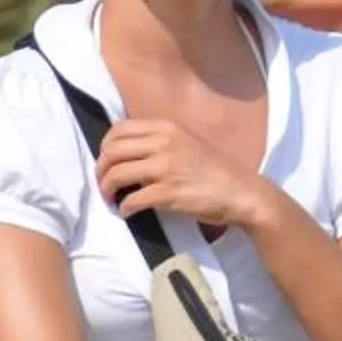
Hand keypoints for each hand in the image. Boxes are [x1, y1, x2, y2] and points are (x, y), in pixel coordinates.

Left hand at [96, 117, 266, 234]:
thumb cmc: (215, 171)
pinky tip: (126, 212)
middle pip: (112, 151)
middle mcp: (163, 143)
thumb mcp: (187, 143)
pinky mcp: (168, 194)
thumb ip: (160, 143)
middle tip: (103, 184)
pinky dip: (124, 208)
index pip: (119, 129)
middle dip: (100, 169)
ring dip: (106, 189)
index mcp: (166, 128)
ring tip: (110, 199)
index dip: (105, 147)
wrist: (241, 192)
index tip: (106, 162)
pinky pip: (133, 199)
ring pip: (117, 174)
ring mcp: (165, 168)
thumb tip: (131, 155)